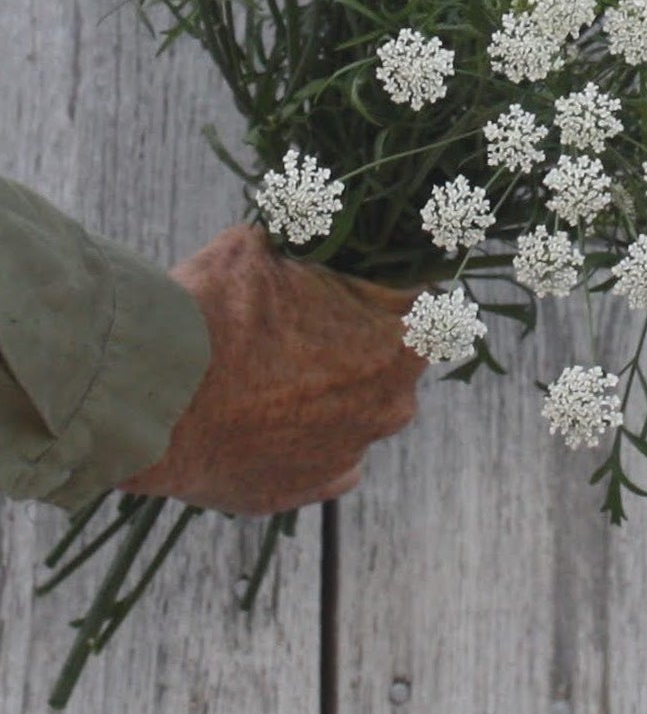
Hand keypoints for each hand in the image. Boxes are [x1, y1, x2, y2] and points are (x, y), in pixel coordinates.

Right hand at [121, 224, 423, 514]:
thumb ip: (301, 242)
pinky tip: (261, 418)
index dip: (392, 287)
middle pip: (393, 359)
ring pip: (357, 410)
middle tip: (303, 324)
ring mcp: (353, 451)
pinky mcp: (310, 490)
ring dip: (328, 392)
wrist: (151, 396)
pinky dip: (302, 439)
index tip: (362, 281)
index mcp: (400, 336)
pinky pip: (326, 457)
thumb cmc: (214, 310)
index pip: (427, 303)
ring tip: (269, 373)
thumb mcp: (260, 247)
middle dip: (358, 340)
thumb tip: (302, 223)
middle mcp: (393, 401)